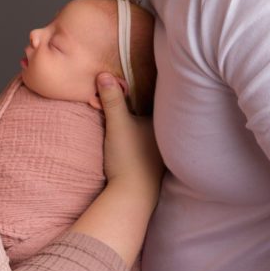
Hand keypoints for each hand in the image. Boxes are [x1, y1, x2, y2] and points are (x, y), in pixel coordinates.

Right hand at [98, 73, 163, 208]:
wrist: (132, 197)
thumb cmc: (129, 158)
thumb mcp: (118, 124)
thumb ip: (112, 99)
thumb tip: (103, 74)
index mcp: (163, 123)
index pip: (159, 100)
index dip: (147, 89)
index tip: (136, 78)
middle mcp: (167, 138)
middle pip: (154, 115)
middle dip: (143, 106)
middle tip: (129, 93)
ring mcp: (161, 154)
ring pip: (150, 132)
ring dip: (141, 124)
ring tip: (129, 113)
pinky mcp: (152, 166)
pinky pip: (146, 145)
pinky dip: (139, 139)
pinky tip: (131, 139)